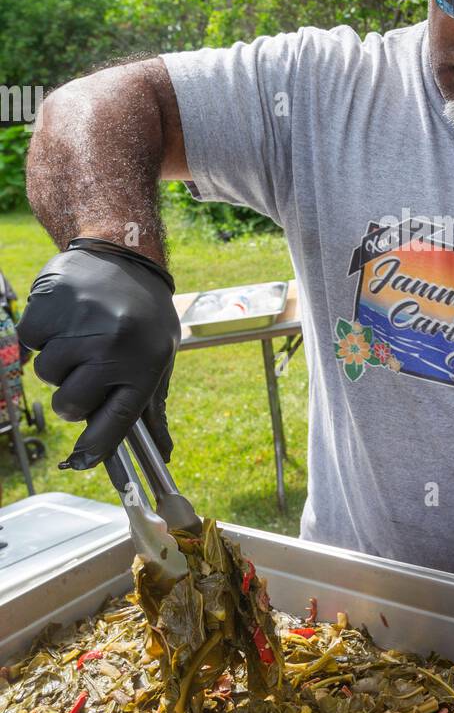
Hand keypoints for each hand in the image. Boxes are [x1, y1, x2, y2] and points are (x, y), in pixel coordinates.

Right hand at [17, 241, 179, 467]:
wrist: (123, 252)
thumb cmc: (143, 314)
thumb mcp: (160, 355)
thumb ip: (153, 405)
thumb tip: (163, 454)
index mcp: (144, 363)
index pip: (117, 421)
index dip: (96, 447)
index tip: (82, 461)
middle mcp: (113, 347)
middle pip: (70, 404)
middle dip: (73, 395)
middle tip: (86, 369)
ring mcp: (80, 325)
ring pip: (47, 375)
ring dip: (58, 362)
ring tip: (81, 334)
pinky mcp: (50, 305)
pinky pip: (30, 342)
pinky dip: (41, 334)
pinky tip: (65, 316)